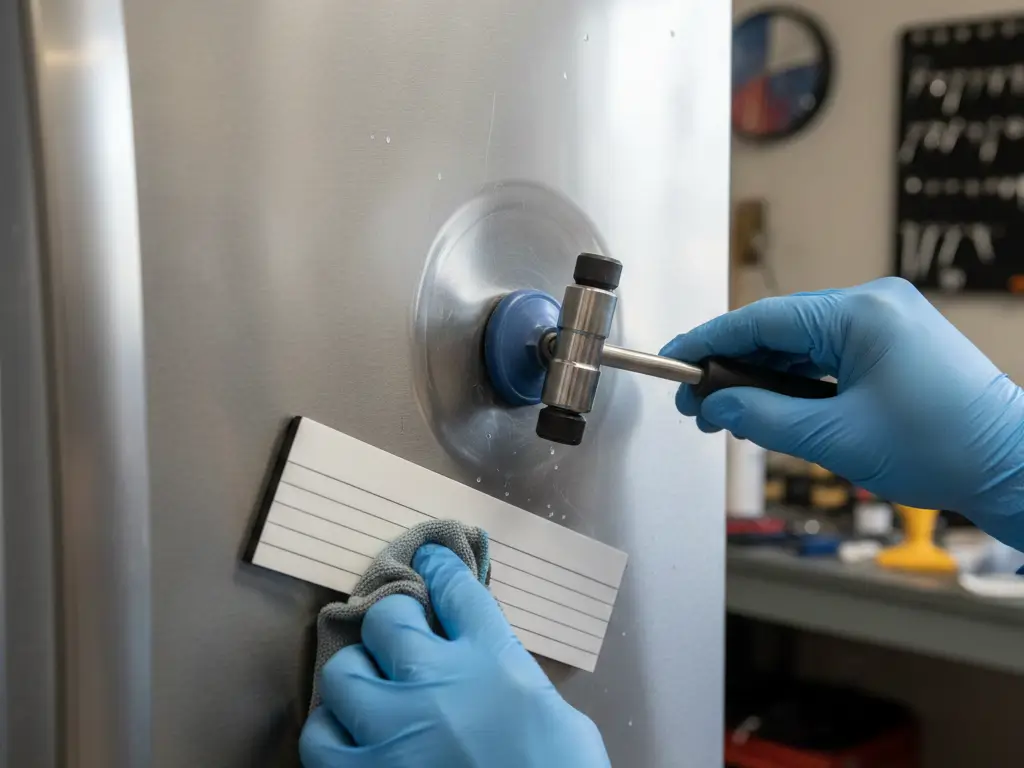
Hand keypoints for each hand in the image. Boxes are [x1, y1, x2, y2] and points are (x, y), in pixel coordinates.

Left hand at [299, 544, 609, 767]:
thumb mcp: (556, 716)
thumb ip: (513, 679)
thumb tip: (491, 669)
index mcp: (495, 661)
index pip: (456, 590)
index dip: (437, 568)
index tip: (427, 558)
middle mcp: (437, 682)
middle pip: (389, 618)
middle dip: (394, 621)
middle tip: (400, 636)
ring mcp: (393, 731)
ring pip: (342, 672)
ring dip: (358, 678)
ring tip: (371, 691)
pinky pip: (320, 738)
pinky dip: (333, 733)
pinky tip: (352, 738)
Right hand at [661, 277, 1023, 549]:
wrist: (1012, 467)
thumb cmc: (943, 448)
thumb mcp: (835, 436)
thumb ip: (763, 415)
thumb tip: (716, 402)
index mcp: (862, 314)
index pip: (762, 319)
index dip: (710, 341)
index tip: (675, 359)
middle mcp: (875, 306)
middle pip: (778, 329)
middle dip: (732, 366)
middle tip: (695, 402)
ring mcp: (886, 323)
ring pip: (800, 344)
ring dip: (762, 376)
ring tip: (725, 410)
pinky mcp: (893, 345)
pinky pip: (827, 354)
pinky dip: (795, 379)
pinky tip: (768, 403)